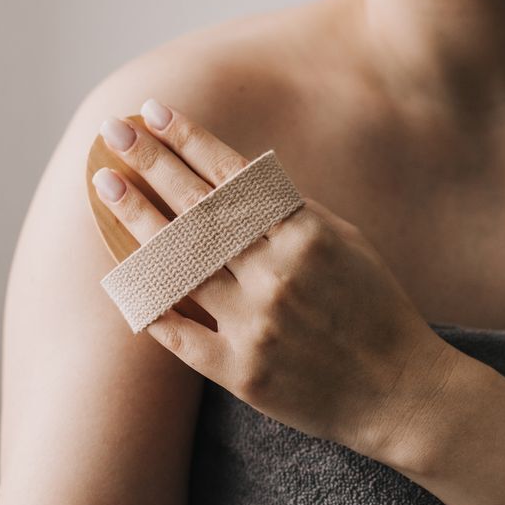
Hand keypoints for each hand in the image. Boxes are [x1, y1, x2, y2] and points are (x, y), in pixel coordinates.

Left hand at [91, 99, 459, 464]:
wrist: (399, 391)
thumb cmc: (375, 308)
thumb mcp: (347, 242)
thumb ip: (293, 211)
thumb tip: (236, 175)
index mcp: (307, 234)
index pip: (234, 176)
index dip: (190, 140)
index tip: (153, 112)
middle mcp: (277, 273)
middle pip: (199, 209)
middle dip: (152, 163)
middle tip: (113, 130)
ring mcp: (255, 323)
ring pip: (180, 263)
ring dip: (137, 218)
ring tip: (106, 185)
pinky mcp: (240, 371)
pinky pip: (178, 332)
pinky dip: (147, 302)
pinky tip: (119, 271)